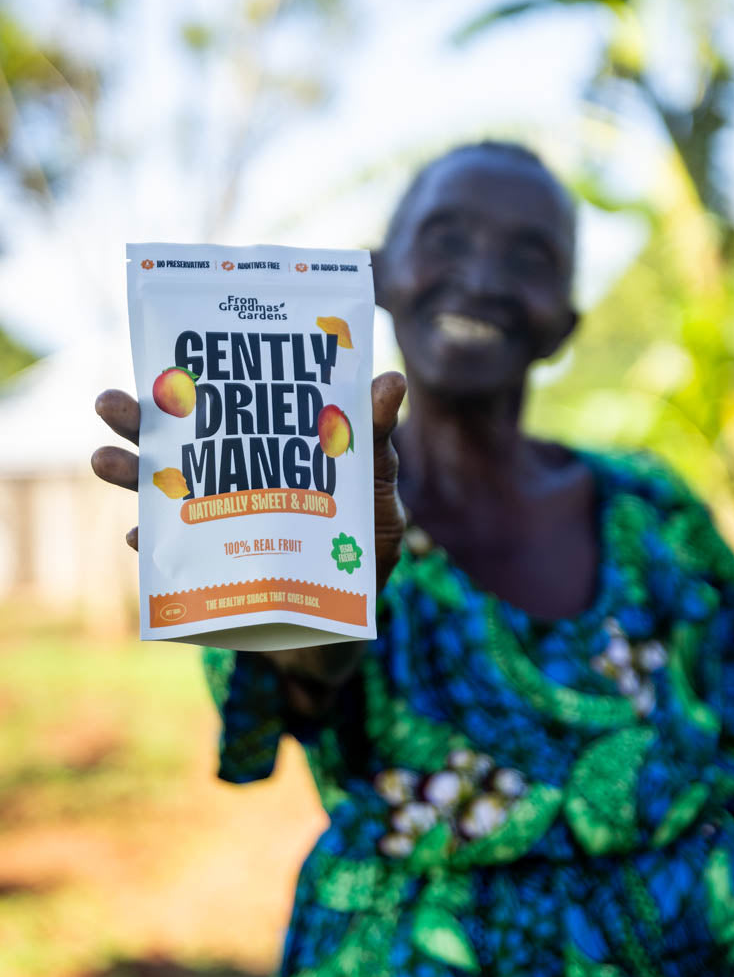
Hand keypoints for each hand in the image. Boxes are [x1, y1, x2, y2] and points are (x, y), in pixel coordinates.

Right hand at [91, 372, 407, 587]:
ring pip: (162, 493)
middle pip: (179, 442)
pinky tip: (138, 538)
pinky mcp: (213, 572)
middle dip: (139, 420)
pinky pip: (176, 558)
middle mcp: (231, 480)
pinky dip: (158, 548)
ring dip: (129, 475)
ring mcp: (217, 527)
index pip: (223, 404)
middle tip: (107, 401)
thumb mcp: (376, 484)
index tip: (165, 356)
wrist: (349, 620)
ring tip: (101, 458)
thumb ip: (374, 437)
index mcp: (266, 447)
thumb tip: (390, 380)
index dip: (192, 380)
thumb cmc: (365, 541)